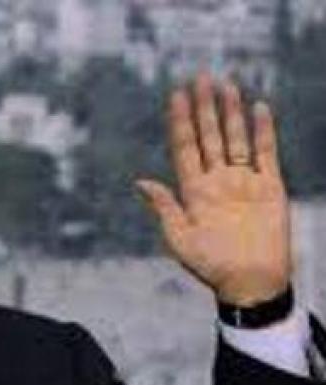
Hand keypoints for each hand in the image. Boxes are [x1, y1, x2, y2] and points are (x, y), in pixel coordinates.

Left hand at [136, 73, 290, 306]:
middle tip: (199, 78)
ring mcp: (243, 182)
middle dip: (203, 108)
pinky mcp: (269, 187)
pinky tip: (258, 108)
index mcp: (192, 191)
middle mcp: (216, 181)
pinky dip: (262, 130)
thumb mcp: (180, 238)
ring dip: (230, 112)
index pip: (184, 148)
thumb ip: (164, 207)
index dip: (179, 122)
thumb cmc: (210, 266)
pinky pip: (265, 153)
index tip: (174, 96)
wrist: (250, 282)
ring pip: (235, 138)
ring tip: (224, 85)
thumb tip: (140, 181)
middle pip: (208, 136)